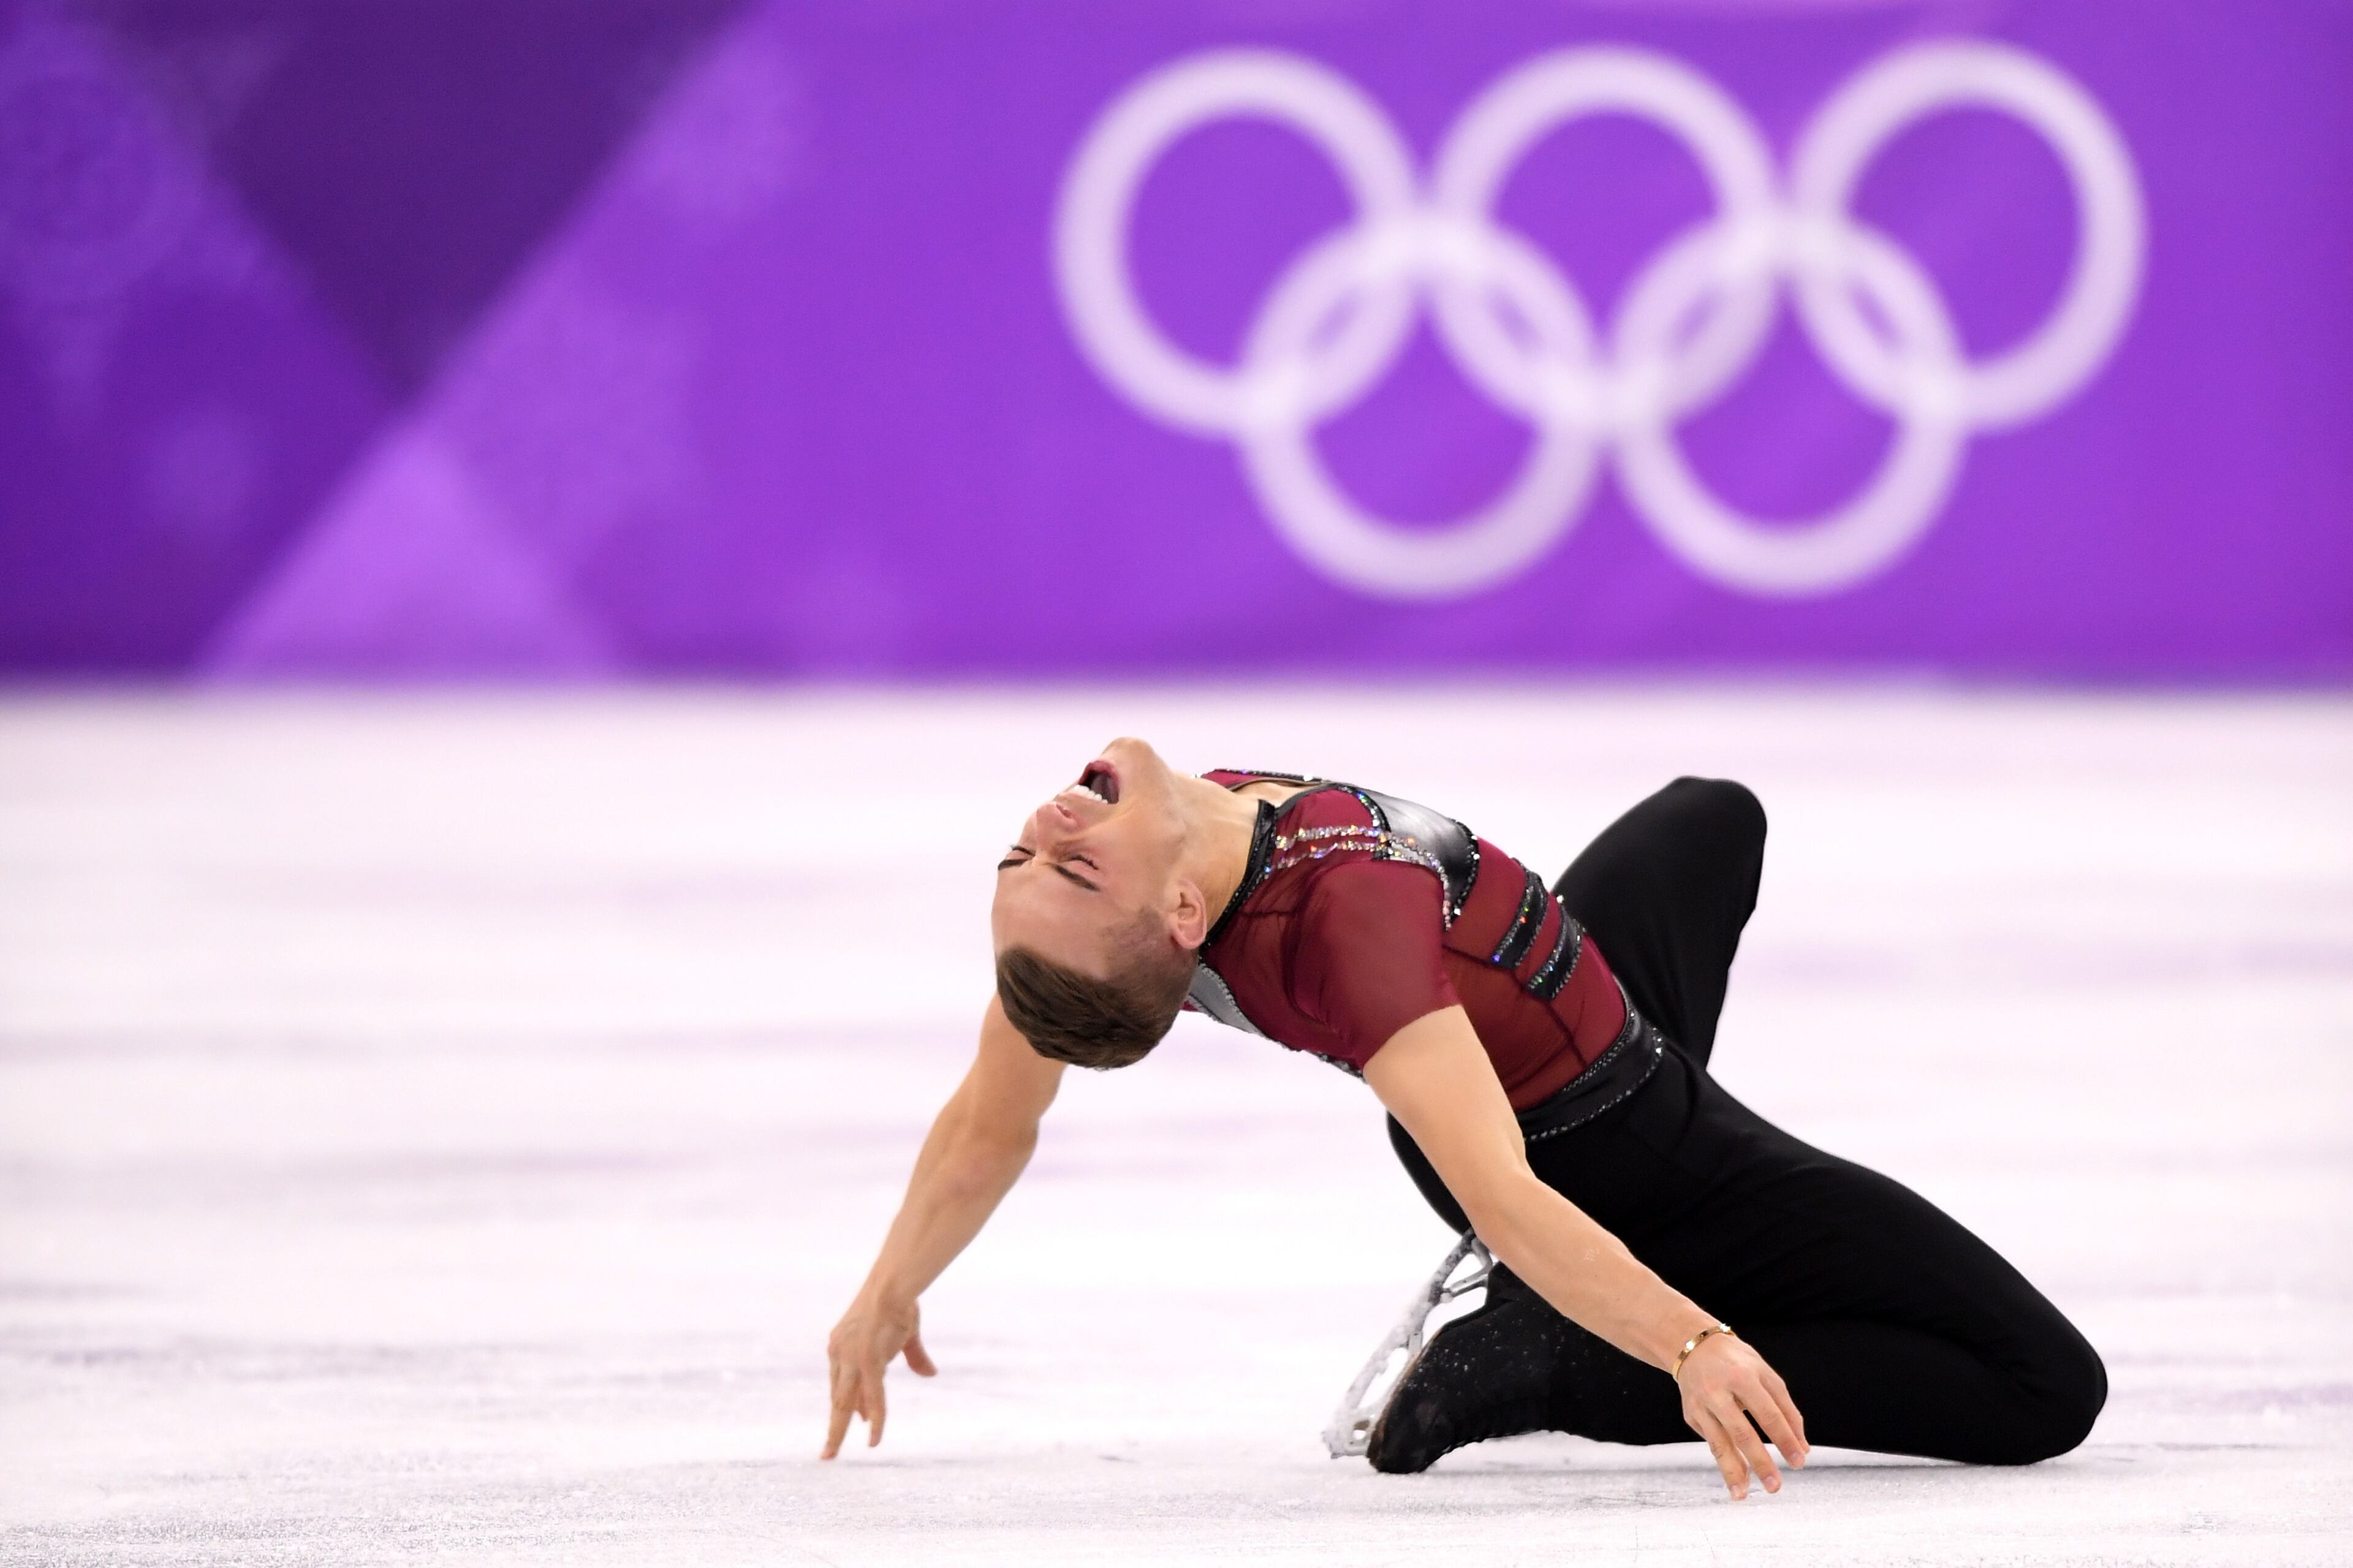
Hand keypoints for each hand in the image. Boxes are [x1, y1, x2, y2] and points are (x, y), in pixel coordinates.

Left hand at [823, 1291, 936, 1457]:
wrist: (893, 1284)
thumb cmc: (898, 1300)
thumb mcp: (904, 1334)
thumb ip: (914, 1356)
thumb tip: (930, 1375)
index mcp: (841, 1344)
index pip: (841, 1382)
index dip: (847, 1403)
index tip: (855, 1420)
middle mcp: (839, 1353)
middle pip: (836, 1398)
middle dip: (834, 1425)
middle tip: (827, 1453)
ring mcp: (851, 1359)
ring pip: (842, 1405)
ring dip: (837, 1432)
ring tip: (830, 1456)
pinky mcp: (867, 1363)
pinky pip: (872, 1399)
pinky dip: (874, 1421)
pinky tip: (873, 1441)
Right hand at [1675, 1330, 1808, 1498]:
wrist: (1692, 1346)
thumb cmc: (1736, 1361)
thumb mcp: (1764, 1373)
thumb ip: (1785, 1409)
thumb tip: (1802, 1447)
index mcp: (1742, 1376)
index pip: (1768, 1414)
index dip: (1785, 1439)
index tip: (1799, 1462)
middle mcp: (1717, 1391)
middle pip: (1741, 1433)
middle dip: (1760, 1462)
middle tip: (1776, 1486)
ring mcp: (1701, 1405)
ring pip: (1718, 1444)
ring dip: (1732, 1472)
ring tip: (1743, 1495)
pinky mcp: (1691, 1415)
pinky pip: (1712, 1442)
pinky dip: (1724, 1463)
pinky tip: (1735, 1481)